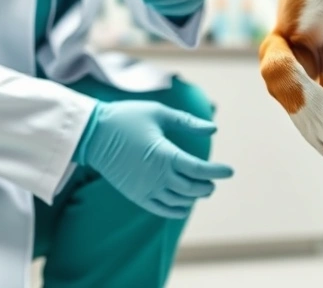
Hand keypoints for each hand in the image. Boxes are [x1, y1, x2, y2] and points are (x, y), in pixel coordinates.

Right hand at [74, 100, 233, 218]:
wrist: (93, 134)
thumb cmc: (126, 118)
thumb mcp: (159, 113)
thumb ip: (187, 122)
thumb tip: (213, 128)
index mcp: (164, 154)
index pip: (198, 169)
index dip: (217, 171)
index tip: (229, 171)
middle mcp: (157, 175)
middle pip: (192, 188)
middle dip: (207, 185)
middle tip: (213, 180)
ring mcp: (146, 188)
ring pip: (179, 201)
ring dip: (194, 197)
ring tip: (201, 190)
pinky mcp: (136, 195)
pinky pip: (161, 209)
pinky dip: (176, 209)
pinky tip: (184, 205)